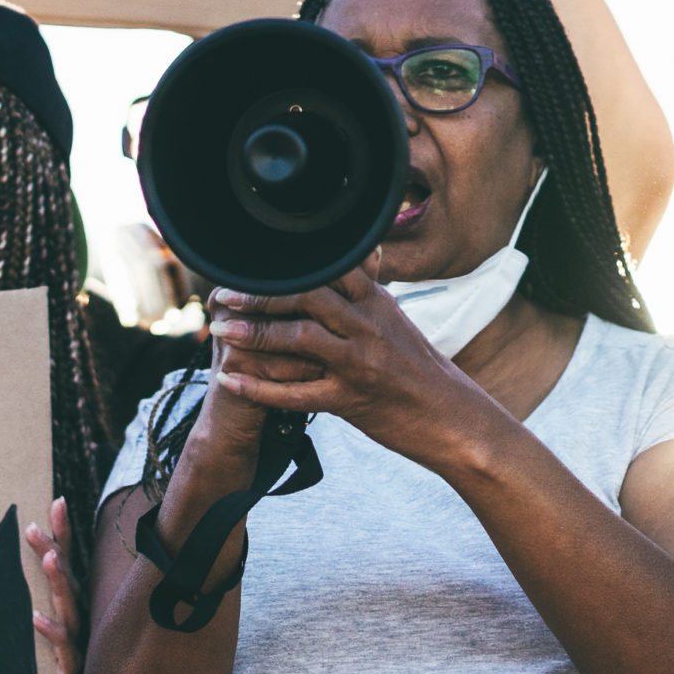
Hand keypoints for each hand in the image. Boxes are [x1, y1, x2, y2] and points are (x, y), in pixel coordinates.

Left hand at [21, 497, 82, 673]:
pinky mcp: (68, 670)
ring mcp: (73, 642)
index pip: (63, 559)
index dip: (62, 531)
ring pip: (70, 606)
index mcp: (61, 601)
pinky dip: (51, 632)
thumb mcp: (16, 627)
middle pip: (66, 577)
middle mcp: (71, 616)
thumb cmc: (29, 666)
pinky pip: (63, 649)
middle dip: (53, 549)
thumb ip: (8, 597)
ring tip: (49, 560)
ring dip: (59, 581)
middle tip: (35, 529)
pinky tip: (36, 619)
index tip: (56, 500)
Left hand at [205, 265, 486, 464]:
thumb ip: (372, 293)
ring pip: (298, 340)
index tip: (253, 263)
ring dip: (254, 334)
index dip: (287, 267)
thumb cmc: (423, 371)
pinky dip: (258, 388)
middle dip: (260, 295)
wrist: (454, 419)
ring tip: (219, 331)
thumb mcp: (400, 323)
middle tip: (224, 296)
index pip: (328, 271)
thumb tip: (366, 254)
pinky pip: (295, 394)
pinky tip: (231, 382)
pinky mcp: (350, 401)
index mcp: (378, 304)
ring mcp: (360, 364)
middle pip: (306, 299)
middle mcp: (368, 327)